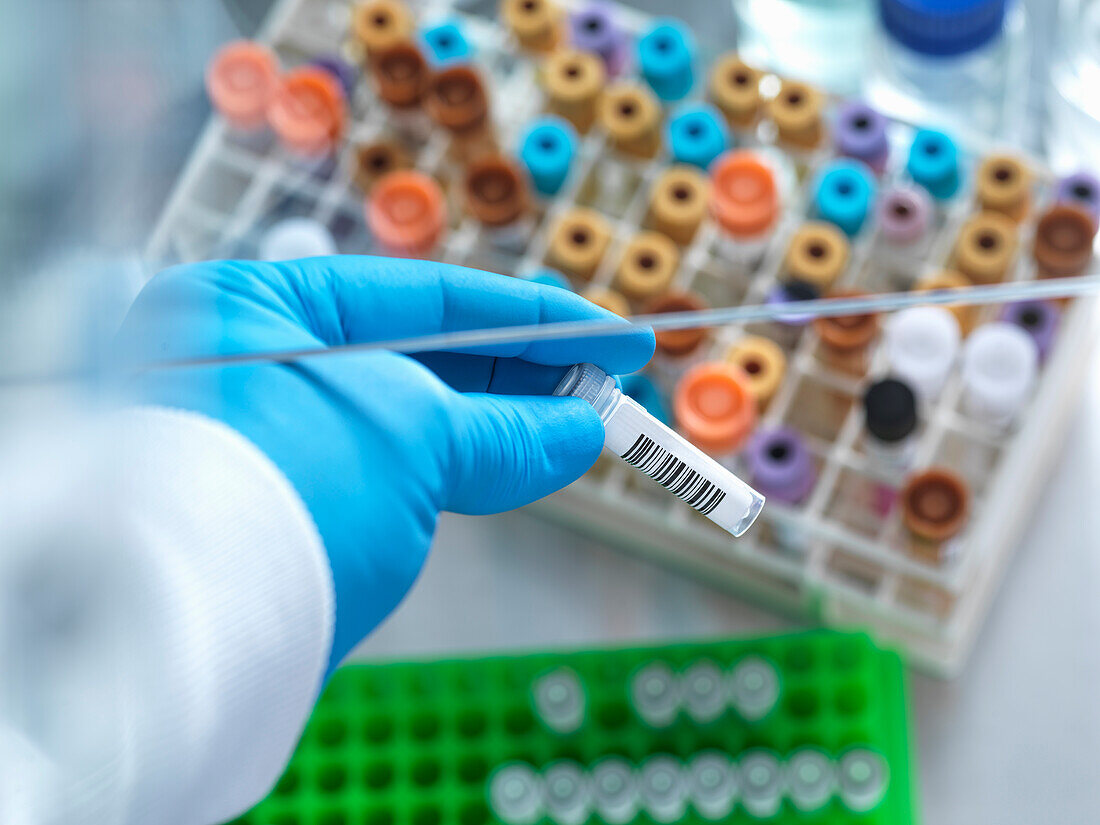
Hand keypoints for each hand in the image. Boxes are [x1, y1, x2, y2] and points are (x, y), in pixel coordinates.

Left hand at [115, 257, 653, 670]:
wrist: (187, 643)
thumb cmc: (284, 493)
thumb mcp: (409, 435)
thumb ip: (501, 427)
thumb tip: (579, 430)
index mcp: (256, 308)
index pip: (417, 296)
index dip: (527, 315)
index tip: (606, 330)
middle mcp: (256, 364)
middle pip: (419, 354)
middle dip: (523, 368)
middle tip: (608, 375)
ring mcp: (275, 438)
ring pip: (414, 415)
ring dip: (506, 419)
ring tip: (588, 419)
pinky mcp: (296, 503)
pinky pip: (399, 464)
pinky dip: (466, 463)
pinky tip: (532, 458)